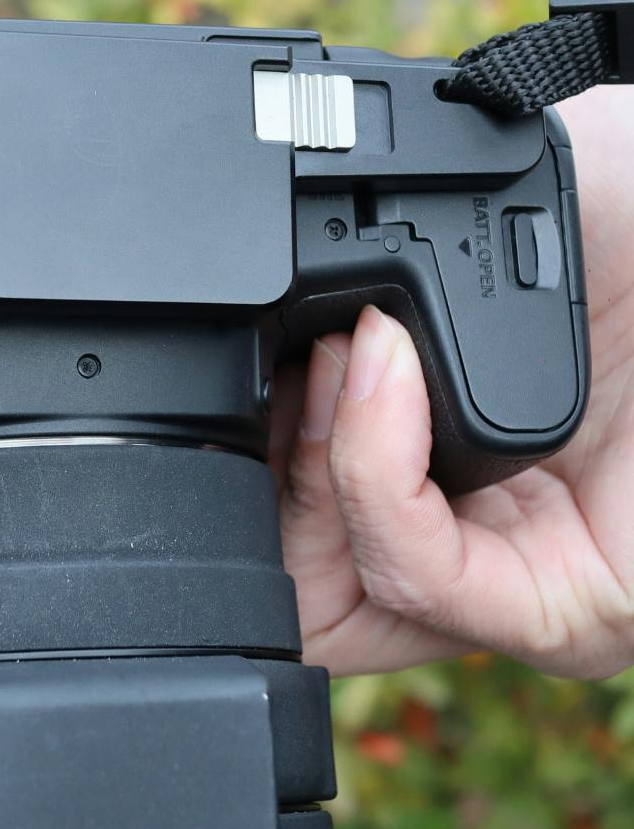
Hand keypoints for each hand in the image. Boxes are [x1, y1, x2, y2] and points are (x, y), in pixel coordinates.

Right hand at [274, 85, 633, 679]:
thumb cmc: (616, 219)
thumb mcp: (451, 218)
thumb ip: (344, 245)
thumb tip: (249, 269)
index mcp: (420, 463)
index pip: (271, 511)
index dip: (234, 441)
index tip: (239, 340)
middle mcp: (456, 537)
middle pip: (279, 569)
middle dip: (253, 466)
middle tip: (297, 347)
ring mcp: (504, 583)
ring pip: (325, 593)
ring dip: (309, 463)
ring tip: (351, 345)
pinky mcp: (562, 610)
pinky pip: (413, 575)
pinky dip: (366, 473)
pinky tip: (382, 365)